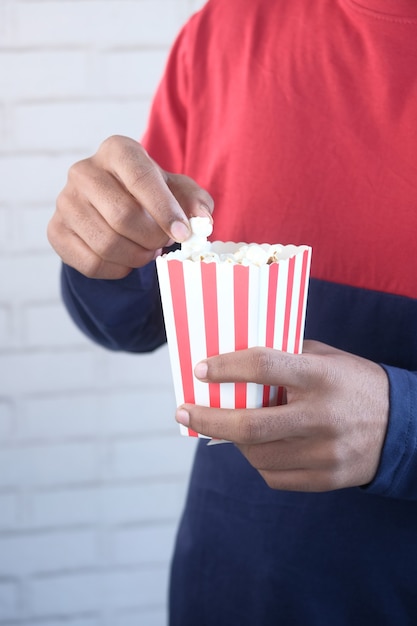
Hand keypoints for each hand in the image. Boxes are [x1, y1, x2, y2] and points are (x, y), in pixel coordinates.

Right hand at [47, 135, 212, 278]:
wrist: (113, 208)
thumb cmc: (151, 196)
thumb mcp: (178, 191)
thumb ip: (195, 202)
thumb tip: (201, 220)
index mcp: (117, 150)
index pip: (141, 179)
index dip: (165, 210)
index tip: (183, 234)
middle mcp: (84, 171)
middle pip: (124, 217)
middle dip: (152, 239)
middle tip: (162, 243)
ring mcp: (64, 201)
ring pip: (108, 244)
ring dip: (137, 257)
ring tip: (147, 250)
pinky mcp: (56, 231)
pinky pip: (92, 264)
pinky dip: (117, 270)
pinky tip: (126, 260)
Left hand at [176, 340, 388, 491]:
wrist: (403, 427)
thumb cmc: (354, 383)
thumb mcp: (326, 358)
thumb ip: (285, 358)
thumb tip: (233, 360)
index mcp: (321, 377)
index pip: (264, 366)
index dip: (226, 367)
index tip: (200, 370)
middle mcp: (322, 416)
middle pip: (250, 425)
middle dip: (207, 419)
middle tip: (184, 412)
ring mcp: (325, 453)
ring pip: (257, 455)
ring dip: (232, 440)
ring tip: (224, 426)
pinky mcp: (326, 479)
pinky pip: (274, 476)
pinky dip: (256, 460)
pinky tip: (256, 446)